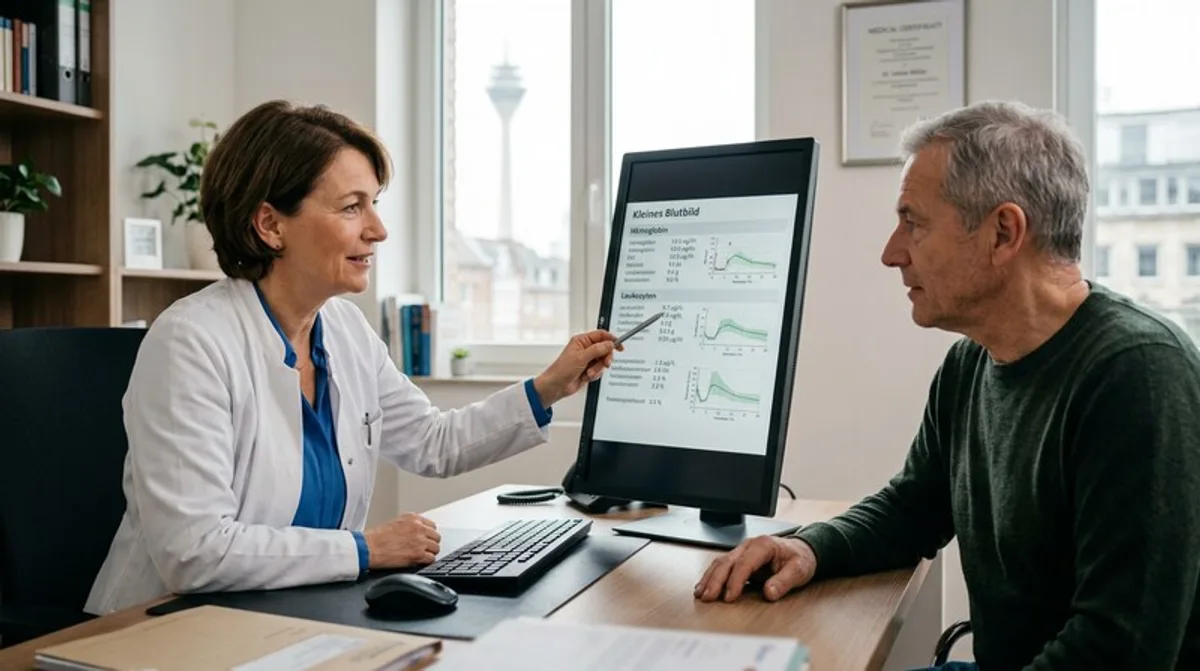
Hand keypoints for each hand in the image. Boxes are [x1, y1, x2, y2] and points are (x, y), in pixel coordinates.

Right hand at [362, 513, 440, 568]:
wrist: (368, 547)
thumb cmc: (376, 537)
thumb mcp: (395, 523)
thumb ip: (409, 525)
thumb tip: (417, 532)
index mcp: (413, 518)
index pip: (432, 526)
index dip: (428, 534)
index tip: (425, 539)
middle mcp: (418, 528)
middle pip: (436, 537)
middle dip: (430, 543)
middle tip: (423, 549)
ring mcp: (419, 541)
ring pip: (436, 548)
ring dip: (429, 553)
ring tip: (420, 556)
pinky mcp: (418, 554)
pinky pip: (431, 559)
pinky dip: (426, 561)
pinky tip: (419, 561)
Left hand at [533, 329, 623, 406]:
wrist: (556, 386)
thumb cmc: (562, 370)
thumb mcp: (581, 357)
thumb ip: (598, 350)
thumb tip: (610, 344)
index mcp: (582, 341)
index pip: (601, 335)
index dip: (611, 339)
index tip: (619, 346)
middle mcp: (585, 349)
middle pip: (605, 349)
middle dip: (605, 358)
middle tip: (606, 363)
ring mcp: (587, 360)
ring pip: (603, 361)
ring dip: (598, 368)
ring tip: (589, 372)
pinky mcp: (589, 369)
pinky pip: (599, 370)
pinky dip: (595, 374)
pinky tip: (587, 376)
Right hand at [694, 535, 816, 602]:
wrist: (801, 550)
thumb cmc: (799, 558)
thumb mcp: (799, 570)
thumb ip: (784, 581)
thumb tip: (769, 593)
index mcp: (763, 545)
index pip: (744, 563)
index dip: (735, 581)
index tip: (729, 597)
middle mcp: (749, 545)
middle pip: (727, 562)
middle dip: (715, 580)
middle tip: (708, 597)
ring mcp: (742, 551)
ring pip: (720, 562)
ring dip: (709, 578)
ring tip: (701, 594)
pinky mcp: (739, 558)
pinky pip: (722, 565)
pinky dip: (711, 576)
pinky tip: (704, 586)